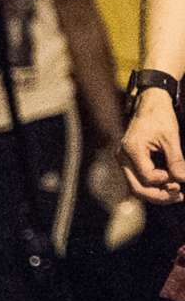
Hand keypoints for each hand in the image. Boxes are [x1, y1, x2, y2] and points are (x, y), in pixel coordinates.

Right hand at [121, 89, 184, 203]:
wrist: (149, 103)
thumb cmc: (160, 117)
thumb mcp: (171, 138)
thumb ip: (176, 160)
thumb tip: (183, 180)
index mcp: (132, 149)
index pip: (147, 177)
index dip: (166, 181)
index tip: (180, 178)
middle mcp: (122, 157)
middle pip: (137, 188)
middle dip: (159, 196)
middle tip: (180, 196)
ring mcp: (123, 160)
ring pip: (136, 187)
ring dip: (156, 194)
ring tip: (176, 193)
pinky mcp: (128, 161)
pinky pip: (138, 180)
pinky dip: (152, 186)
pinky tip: (168, 186)